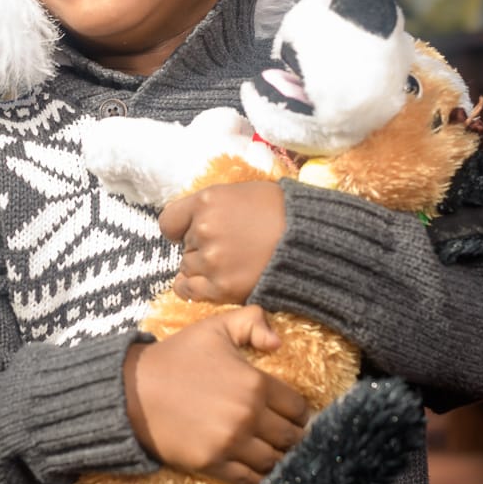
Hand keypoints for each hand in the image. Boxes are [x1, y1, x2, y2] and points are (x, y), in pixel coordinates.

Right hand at [122, 307, 307, 483]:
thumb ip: (253, 321)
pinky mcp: (211, 463)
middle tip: (287, 437)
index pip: (298, 408)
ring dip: (278, 459)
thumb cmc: (176, 356)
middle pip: (291, 438)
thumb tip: (280, 343)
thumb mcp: (215, 327)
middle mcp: (248, 416)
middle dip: (293, 437)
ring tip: (274, 455)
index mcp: (255, 383)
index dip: (300, 412)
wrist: (132, 390)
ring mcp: (230, 443)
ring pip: (274, 462)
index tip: (293, 415)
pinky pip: (249, 481)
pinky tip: (258, 474)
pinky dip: (259, 481)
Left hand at [159, 182, 285, 304]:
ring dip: (203, 269)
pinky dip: (195, 289)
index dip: (180, 228)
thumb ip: (215, 205)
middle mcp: (203, 229)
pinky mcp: (221, 287)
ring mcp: (211, 260)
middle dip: (200, 248)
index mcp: (208, 201)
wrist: (313, 241)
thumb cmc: (283, 212)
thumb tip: (196, 220)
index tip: (191, 233)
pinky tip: (211, 284)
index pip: (169, 221)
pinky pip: (189, 291)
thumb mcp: (244, 192)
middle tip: (229, 248)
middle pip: (184, 247)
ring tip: (232, 264)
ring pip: (188, 268)